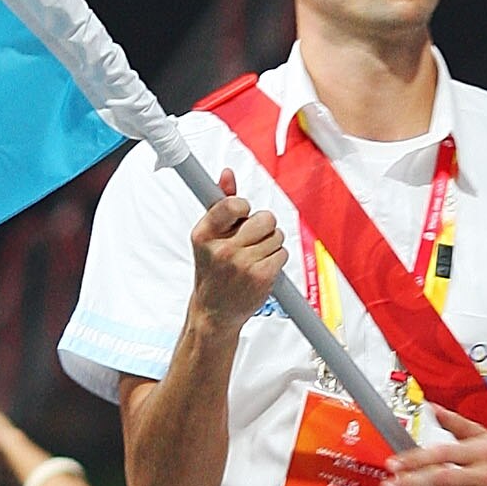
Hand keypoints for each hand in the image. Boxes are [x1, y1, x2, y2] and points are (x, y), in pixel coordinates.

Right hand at [189, 171, 285, 336]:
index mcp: (204, 234)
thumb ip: (220, 204)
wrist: (214, 311)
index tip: (241, 215)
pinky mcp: (261, 276)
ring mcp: (242, 264)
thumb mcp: (208, 237)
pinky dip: (276, 259)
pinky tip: (262, 267)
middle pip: (264, 218)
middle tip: (252, 239)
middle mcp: (222, 249)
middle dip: (263, 226)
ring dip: (270, 244)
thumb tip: (227, 174)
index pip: (232, 204)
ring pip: (276, 236)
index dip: (243, 207)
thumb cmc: (212, 272)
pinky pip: (282, 253)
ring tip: (255, 256)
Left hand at [383, 400, 486, 485]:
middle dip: (412, 483)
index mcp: (482, 452)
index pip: (444, 453)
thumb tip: (431, 408)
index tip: (394, 462)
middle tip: (389, 485)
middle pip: (444, 479)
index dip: (416, 459)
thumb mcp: (485, 437)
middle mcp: (486, 475)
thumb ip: (456, 424)